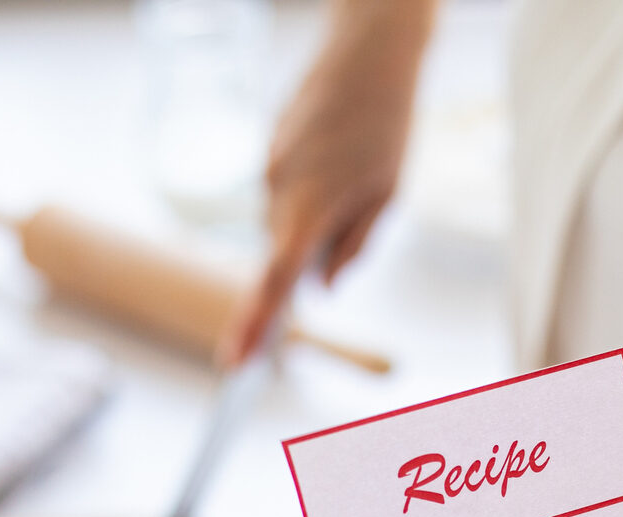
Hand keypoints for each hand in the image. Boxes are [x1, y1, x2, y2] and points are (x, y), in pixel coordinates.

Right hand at [222, 1, 435, 361]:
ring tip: (356, 172)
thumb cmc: (387, 122)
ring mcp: (268, 168)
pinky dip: (307, 196)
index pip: (274, 283)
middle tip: (356, 209)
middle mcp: (278, 191)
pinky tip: (338, 159)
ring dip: (314, 220)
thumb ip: (353, 248)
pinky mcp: (269, 151)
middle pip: (282, 254)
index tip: (234, 363)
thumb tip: (324, 288)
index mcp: (310, 210)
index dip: (254, 327)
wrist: (368, 47)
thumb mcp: (388, 197)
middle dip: (309, 259)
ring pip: (284, 223)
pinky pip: (284, 194)